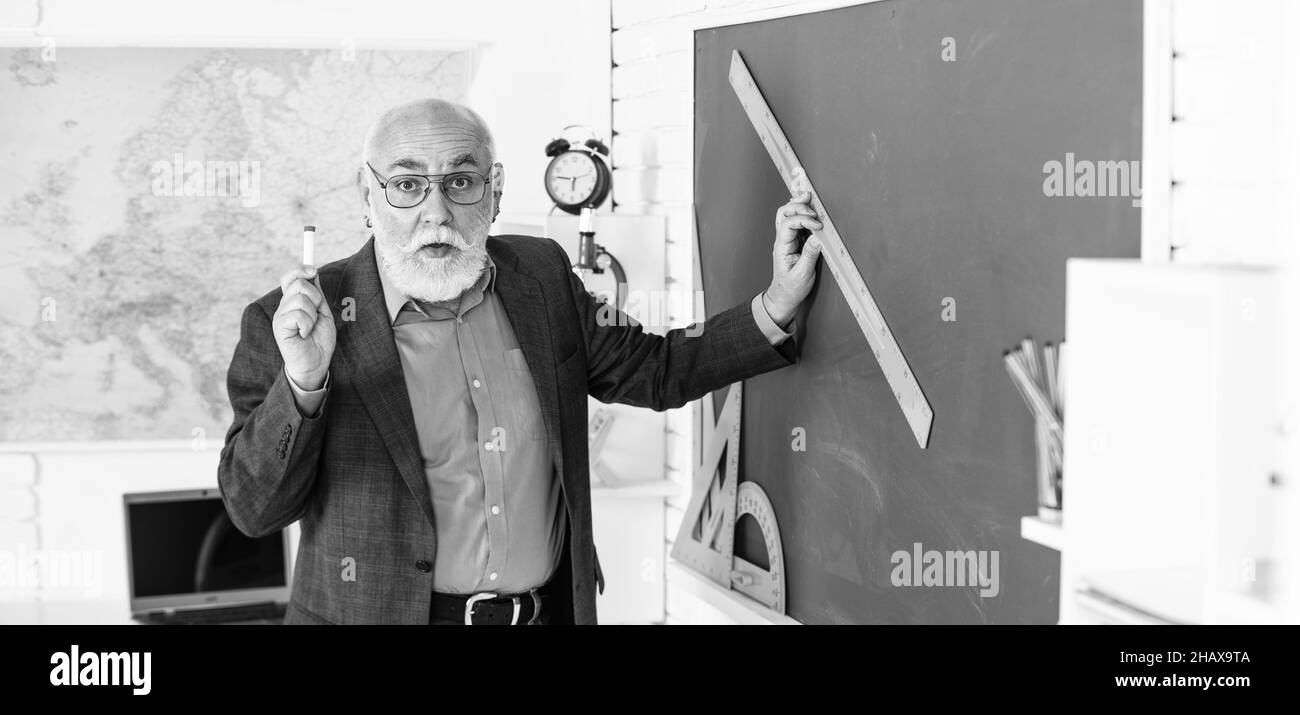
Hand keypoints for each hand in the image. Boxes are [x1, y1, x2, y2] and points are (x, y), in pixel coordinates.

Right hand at [274, 265, 334, 390]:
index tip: (313, 270)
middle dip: (316, 297)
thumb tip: (313, 272)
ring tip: (310, 328)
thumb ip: (317, 294)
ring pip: (300, 300)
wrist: (316, 362)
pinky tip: (304, 334)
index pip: (290, 277)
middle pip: (299, 284)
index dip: (300, 269)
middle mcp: (284, 306)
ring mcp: (280, 315)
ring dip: (313, 315)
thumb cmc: (319, 339)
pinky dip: (308, 325)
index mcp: (293, 301)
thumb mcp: (322, 312)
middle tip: (317, 314)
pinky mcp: (279, 326)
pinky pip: (298, 315)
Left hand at [763, 191, 822, 326]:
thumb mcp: (803, 274)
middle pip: (783, 213)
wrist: (784, 297)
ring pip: (787, 215)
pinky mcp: (794, 241)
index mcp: (782, 247)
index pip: (789, 224)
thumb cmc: (791, 288)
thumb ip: (810, 254)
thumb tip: (818, 237)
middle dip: (797, 205)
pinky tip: (809, 207)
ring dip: (798, 205)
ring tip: (809, 197)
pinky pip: (795, 222)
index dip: (804, 220)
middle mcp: (782, 240)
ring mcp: (787, 239)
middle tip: (812, 200)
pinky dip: (802, 213)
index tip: (819, 226)